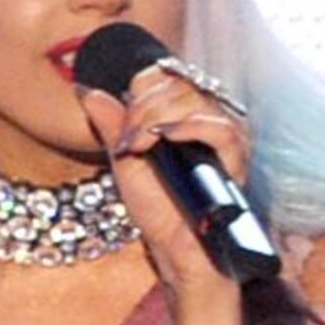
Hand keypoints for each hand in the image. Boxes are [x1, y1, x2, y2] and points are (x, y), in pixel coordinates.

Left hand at [78, 65, 252, 291]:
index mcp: (185, 114)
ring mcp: (226, 135)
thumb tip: (87, 90)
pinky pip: (219, 127)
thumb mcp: (125, 162)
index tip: (124, 122)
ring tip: (139, 146)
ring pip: (196, 98)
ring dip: (157, 116)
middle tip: (128, 140)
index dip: (141, 87)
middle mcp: (209, 118)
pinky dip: (187, 127)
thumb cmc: (157, 210)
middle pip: (180, 82)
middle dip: (143, 105)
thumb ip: (111, 124)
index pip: (167, 74)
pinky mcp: (237, 157)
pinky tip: (163, 138)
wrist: (177, 250)